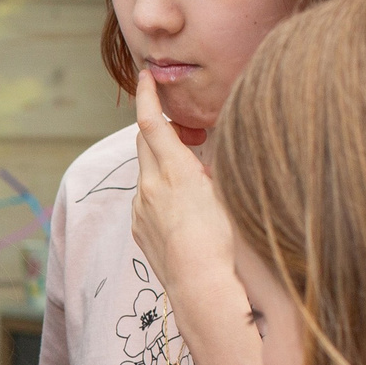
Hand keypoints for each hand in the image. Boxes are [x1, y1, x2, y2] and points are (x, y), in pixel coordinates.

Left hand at [129, 71, 236, 301]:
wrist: (201, 286)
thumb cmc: (224, 241)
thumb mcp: (227, 192)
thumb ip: (212, 167)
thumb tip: (203, 158)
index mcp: (175, 172)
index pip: (152, 122)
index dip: (146, 96)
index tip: (145, 77)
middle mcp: (150, 186)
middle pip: (146, 141)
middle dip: (164, 128)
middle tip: (192, 133)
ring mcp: (141, 208)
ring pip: (148, 170)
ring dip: (166, 164)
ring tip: (197, 180)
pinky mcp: (138, 227)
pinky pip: (146, 197)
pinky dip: (161, 190)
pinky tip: (185, 210)